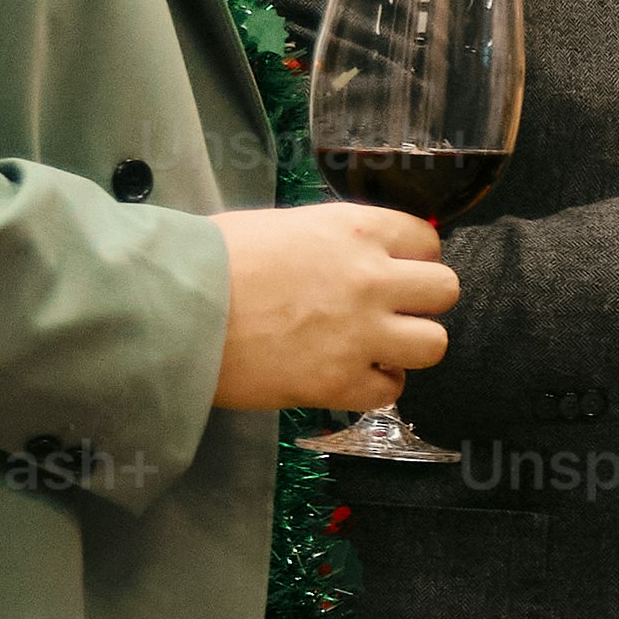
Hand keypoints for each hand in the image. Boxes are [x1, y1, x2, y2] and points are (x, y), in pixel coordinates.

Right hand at [211, 201, 458, 411]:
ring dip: (409, 348)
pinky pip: (391, 391)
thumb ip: (330, 242)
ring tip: (376, 348)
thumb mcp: (281, 226)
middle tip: (392, 311)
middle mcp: (370, 278)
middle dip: (423, 302)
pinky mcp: (340, 381)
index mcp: (354, 229)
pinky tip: (349, 376)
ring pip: (435, 344)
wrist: (172, 309)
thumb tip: (349, 257)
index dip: (414, 258)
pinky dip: (375, 387)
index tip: (397, 270)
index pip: (426, 239)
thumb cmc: (210, 261)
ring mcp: (361, 333)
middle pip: (445, 290)